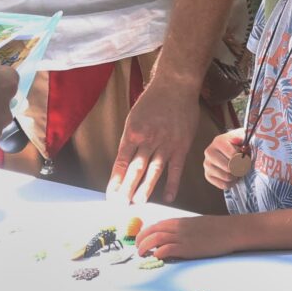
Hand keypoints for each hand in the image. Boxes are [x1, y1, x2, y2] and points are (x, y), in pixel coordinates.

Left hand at [111, 77, 199, 204]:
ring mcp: (166, 144)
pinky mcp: (181, 146)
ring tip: (138, 202)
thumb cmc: (153, 100)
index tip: (110, 194)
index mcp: (133, 133)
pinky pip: (176, 169)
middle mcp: (148, 140)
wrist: (175, 86)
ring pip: (154, 171)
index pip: (121, 161)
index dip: (115, 179)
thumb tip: (126, 160)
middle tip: (121, 204)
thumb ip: (131, 139)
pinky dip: (172, 184)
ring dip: (145, 188)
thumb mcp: (134, 117)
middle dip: (127, 188)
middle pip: (135, 169)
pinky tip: (168, 197)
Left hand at [134, 211, 240, 262]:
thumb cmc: (215, 229)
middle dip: (140, 240)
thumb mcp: (194, 225)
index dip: (143, 234)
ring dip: (145, 247)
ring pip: (155, 239)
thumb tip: (171, 238)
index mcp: (178, 221)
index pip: (155, 226)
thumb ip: (181, 230)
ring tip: (142, 255)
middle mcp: (177, 227)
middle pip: (151, 231)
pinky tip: (157, 257)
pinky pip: (167, 249)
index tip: (140, 241)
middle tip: (137, 250)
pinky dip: (158, 253)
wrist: (230, 230)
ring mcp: (182, 237)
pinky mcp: (188, 247)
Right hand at [202, 127, 253, 191]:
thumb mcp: (244, 137)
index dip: (243, 159)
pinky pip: (223, 185)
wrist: (232, 148)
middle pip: (229, 168)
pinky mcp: (207, 175)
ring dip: (236, 176)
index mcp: (219, 141)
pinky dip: (231, 183)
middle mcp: (209, 152)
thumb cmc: (240, 143)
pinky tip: (233, 177)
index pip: (233, 155)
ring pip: (226, 177)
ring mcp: (207, 164)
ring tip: (238, 171)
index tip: (246, 158)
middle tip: (243, 166)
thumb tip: (239, 142)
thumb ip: (244, 139)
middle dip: (239, 169)